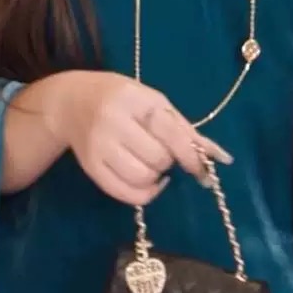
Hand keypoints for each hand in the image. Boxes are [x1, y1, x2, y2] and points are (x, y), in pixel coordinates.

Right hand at [51, 71, 231, 207]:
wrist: (71, 102)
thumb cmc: (121, 98)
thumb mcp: (154, 102)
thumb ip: (186, 130)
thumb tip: (222, 158)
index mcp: (134, 99)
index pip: (170, 133)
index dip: (191, 156)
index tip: (202, 170)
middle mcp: (112, 122)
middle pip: (157, 158)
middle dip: (168, 161)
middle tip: (162, 152)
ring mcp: (98, 147)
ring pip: (142, 178)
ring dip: (155, 177)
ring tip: (151, 163)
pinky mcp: (90, 167)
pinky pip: (124, 193)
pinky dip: (143, 194)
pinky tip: (147, 181)